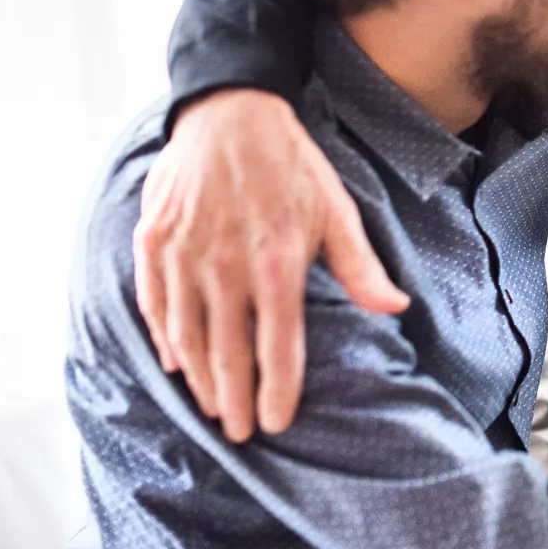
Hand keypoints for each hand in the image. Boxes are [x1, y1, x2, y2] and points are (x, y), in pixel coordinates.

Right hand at [133, 89, 408, 440]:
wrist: (229, 113)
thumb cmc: (290, 165)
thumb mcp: (336, 211)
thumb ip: (360, 267)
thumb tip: (395, 308)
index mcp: (277, 265)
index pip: (277, 348)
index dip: (277, 392)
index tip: (277, 424)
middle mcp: (226, 268)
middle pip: (229, 354)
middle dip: (235, 401)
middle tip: (240, 435)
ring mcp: (183, 257)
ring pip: (188, 337)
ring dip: (199, 379)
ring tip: (211, 408)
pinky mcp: (152, 243)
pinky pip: (154, 306)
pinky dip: (164, 339)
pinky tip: (175, 364)